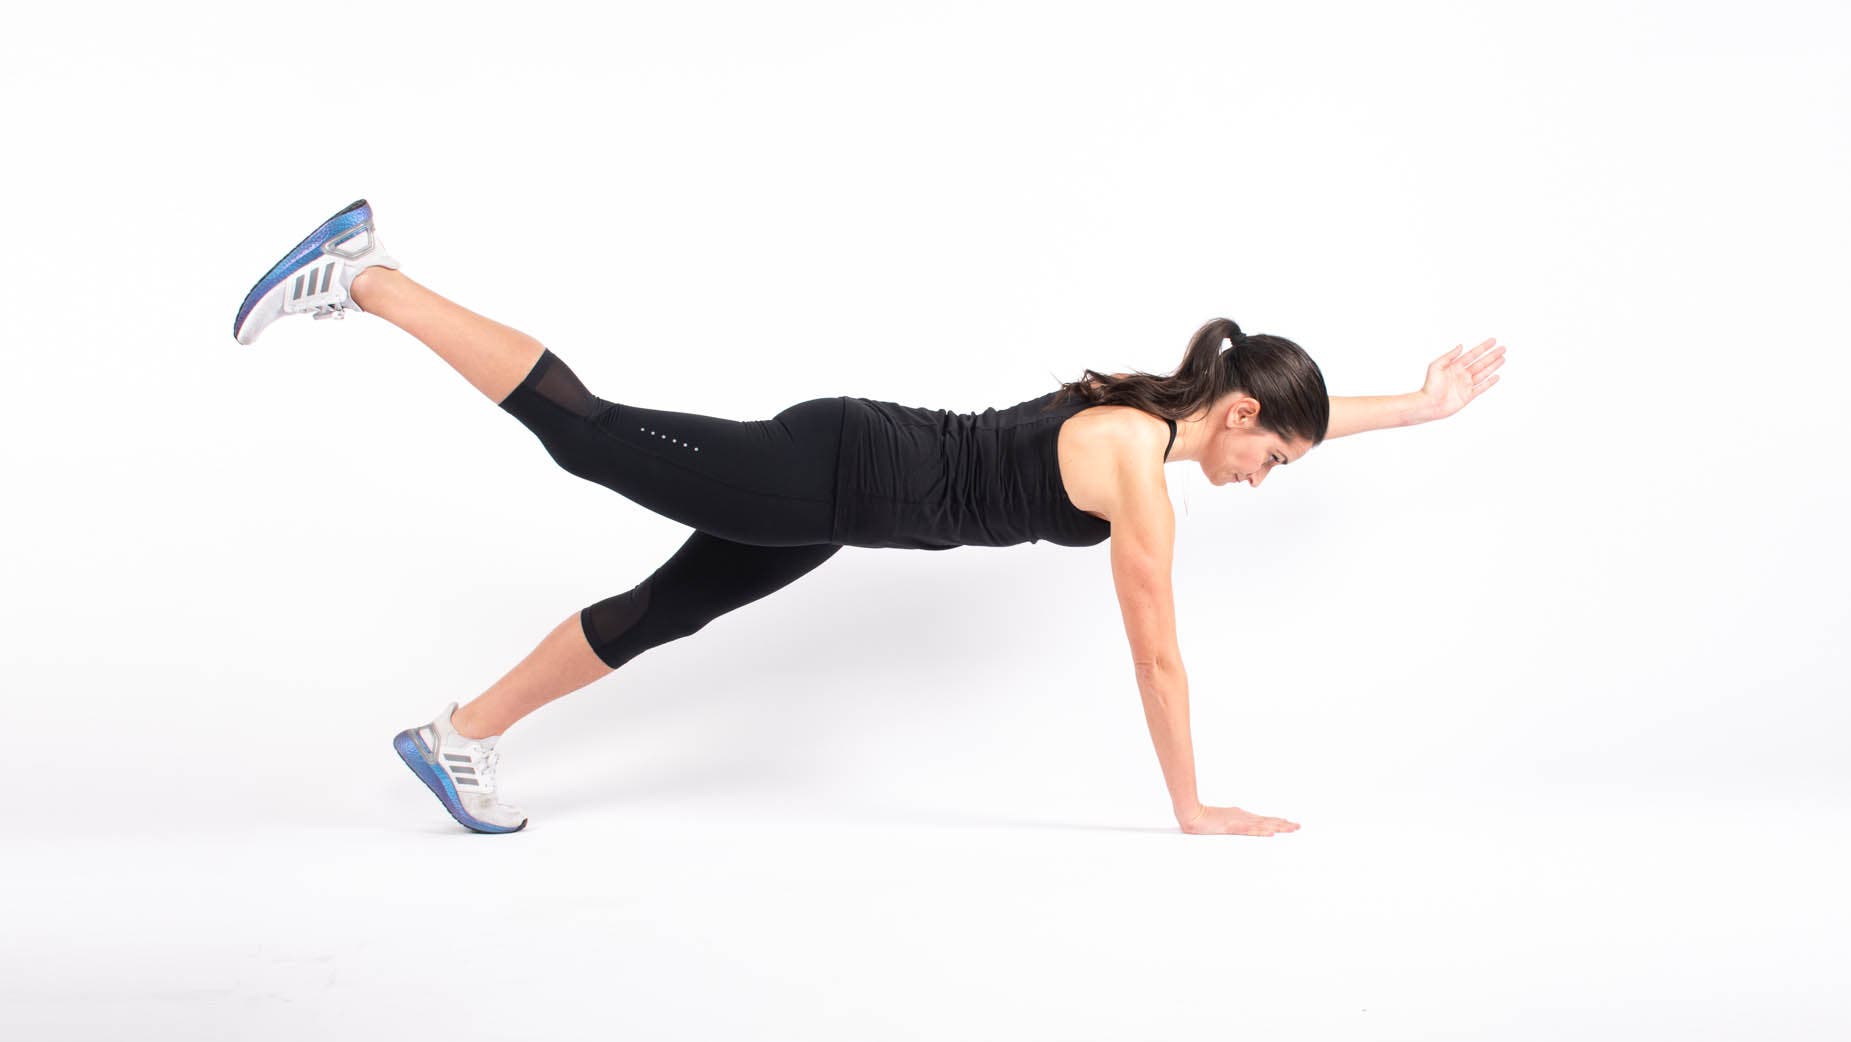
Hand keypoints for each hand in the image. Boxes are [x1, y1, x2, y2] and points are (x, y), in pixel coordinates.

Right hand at [1177, 804, 1299, 836]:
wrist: (1192, 814)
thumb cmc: (1204, 819)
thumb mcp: (1221, 822)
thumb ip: (1232, 824)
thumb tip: (1239, 827)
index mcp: (1241, 816)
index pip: (1263, 820)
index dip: (1276, 821)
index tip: (1288, 823)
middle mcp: (1243, 817)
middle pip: (1267, 821)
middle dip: (1283, 824)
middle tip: (1298, 826)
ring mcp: (1239, 821)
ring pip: (1263, 825)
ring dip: (1278, 827)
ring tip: (1291, 828)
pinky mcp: (1232, 827)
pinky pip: (1250, 830)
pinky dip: (1261, 831)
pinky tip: (1271, 833)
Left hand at [1416, 337, 1505, 422]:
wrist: (1429, 404)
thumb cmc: (1429, 386)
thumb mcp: (1436, 366)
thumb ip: (1449, 356)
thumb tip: (1460, 346)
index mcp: (1455, 366)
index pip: (1472, 354)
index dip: (1483, 347)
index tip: (1493, 341)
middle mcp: (1462, 374)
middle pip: (1481, 362)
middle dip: (1492, 355)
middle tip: (1503, 348)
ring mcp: (1466, 385)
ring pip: (1484, 373)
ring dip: (1494, 366)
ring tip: (1503, 358)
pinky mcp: (1468, 395)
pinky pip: (1482, 387)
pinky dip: (1490, 382)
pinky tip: (1497, 376)